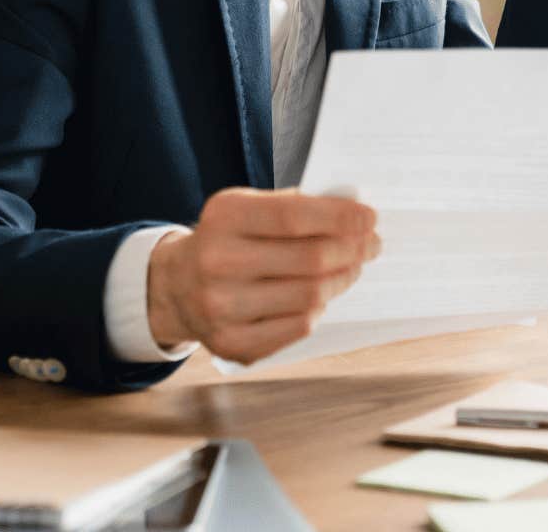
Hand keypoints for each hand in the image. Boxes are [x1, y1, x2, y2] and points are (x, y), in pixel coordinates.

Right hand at [146, 188, 379, 363]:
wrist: (176, 285)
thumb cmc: (227, 240)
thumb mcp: (247, 208)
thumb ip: (295, 205)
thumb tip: (354, 213)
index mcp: (224, 218)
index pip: (294, 216)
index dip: (340, 218)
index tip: (370, 218)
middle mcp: (217, 262)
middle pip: (311, 259)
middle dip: (352, 250)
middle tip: (371, 245)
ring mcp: (221, 307)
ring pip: (311, 296)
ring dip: (342, 279)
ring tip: (350, 267)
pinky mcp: (232, 342)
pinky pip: (299, 327)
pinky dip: (318, 309)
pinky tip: (319, 295)